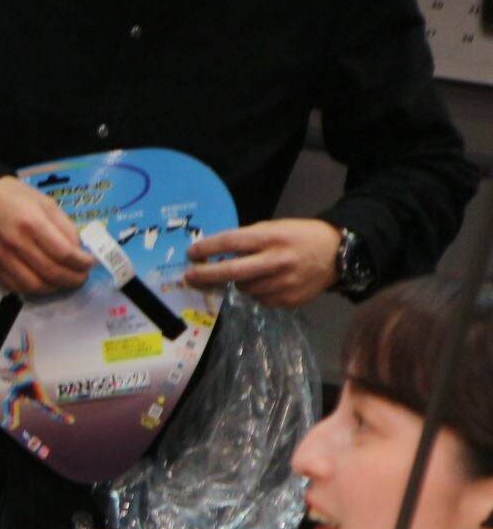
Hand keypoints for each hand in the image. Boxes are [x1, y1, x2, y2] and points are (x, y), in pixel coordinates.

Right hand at [0, 177, 92, 295]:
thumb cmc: (16, 198)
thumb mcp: (46, 203)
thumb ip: (64, 227)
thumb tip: (78, 251)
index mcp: (32, 223)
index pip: (64, 253)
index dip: (82, 262)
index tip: (90, 262)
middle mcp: (16, 243)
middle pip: (51, 272)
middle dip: (73, 278)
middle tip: (82, 277)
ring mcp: (2, 258)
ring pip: (34, 286)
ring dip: (55, 288)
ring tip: (64, 282)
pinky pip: (16, 288)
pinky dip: (34, 290)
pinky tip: (44, 282)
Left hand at [183, 220, 340, 306]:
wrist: (339, 254)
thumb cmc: (300, 237)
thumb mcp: (276, 228)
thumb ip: (247, 239)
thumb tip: (212, 253)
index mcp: (272, 237)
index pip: (231, 242)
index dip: (207, 248)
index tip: (191, 253)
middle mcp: (276, 261)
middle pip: (231, 271)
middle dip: (205, 275)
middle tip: (188, 277)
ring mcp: (283, 283)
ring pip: (244, 288)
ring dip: (240, 282)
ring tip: (256, 272)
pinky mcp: (288, 300)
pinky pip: (259, 299)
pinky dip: (257, 292)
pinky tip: (271, 282)